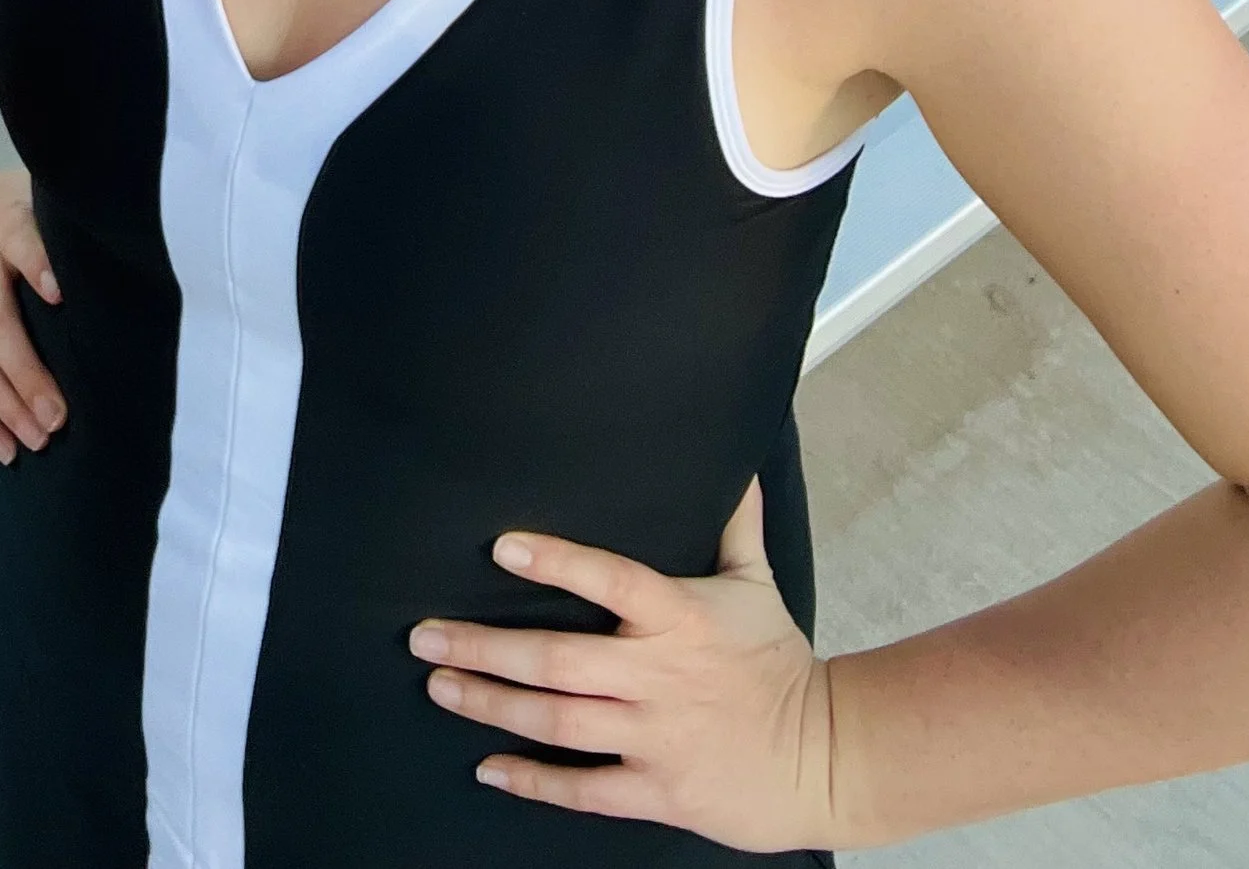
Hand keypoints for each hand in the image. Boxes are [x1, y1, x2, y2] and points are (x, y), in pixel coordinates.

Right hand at [0, 166, 65, 461]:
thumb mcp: (34, 202)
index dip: (40, 266)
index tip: (61, 295)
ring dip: (1, 404)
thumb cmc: (5, 216)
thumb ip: (63, 234)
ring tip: (36, 440)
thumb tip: (120, 277)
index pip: (21, 241)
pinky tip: (2, 445)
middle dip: (25, 374)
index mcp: (5, 225)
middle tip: (58, 417)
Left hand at [409, 481, 839, 849]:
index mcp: (680, 618)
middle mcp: (659, 678)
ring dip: (492, 705)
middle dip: (484, 649)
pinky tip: (488, 768)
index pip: (612, 580)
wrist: (825, 758)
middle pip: (558, 660)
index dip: (558, 562)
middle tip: (423, 637)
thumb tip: (732, 458)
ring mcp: (655, 738)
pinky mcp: (658, 790)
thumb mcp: (755, 583)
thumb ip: (732, 521)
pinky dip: (534, 781)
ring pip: (558, 721)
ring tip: (439, 687)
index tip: (501, 545)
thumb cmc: (779, 662)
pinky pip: (584, 788)